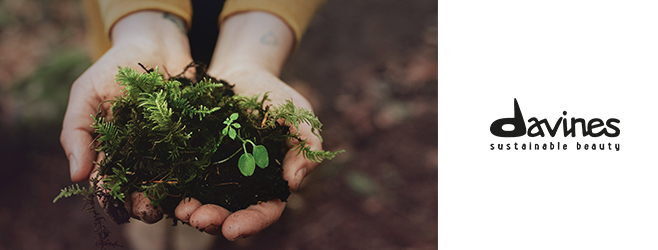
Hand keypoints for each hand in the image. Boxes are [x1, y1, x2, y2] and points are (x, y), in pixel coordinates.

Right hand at [60, 11, 192, 221]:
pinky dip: (195, 173)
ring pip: (167, 180)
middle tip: (148, 211)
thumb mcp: (87, 93)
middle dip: (142, 203)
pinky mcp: (192, 138)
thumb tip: (76, 177)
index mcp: (110, 151)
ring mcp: (166, 148)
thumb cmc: (115, 67)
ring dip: (169, 196)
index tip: (115, 204)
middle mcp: (139, 155)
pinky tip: (198, 182)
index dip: (110, 196)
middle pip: (139, 188)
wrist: (156, 43)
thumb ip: (78, 131)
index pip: (107, 181)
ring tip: (172, 204)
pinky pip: (194, 160)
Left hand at [172, 11, 322, 239]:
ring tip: (182, 210)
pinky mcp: (193, 160)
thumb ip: (305, 146)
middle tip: (198, 218)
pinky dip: (173, 189)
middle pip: (230, 214)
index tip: (234, 229)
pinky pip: (182, 179)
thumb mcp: (299, 116)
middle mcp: (242, 187)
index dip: (251, 223)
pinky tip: (164, 193)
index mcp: (270, 183)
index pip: (265, 210)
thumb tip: (292, 182)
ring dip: (192, 211)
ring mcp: (215, 175)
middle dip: (215, 221)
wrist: (243, 71)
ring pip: (203, 202)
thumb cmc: (277, 96)